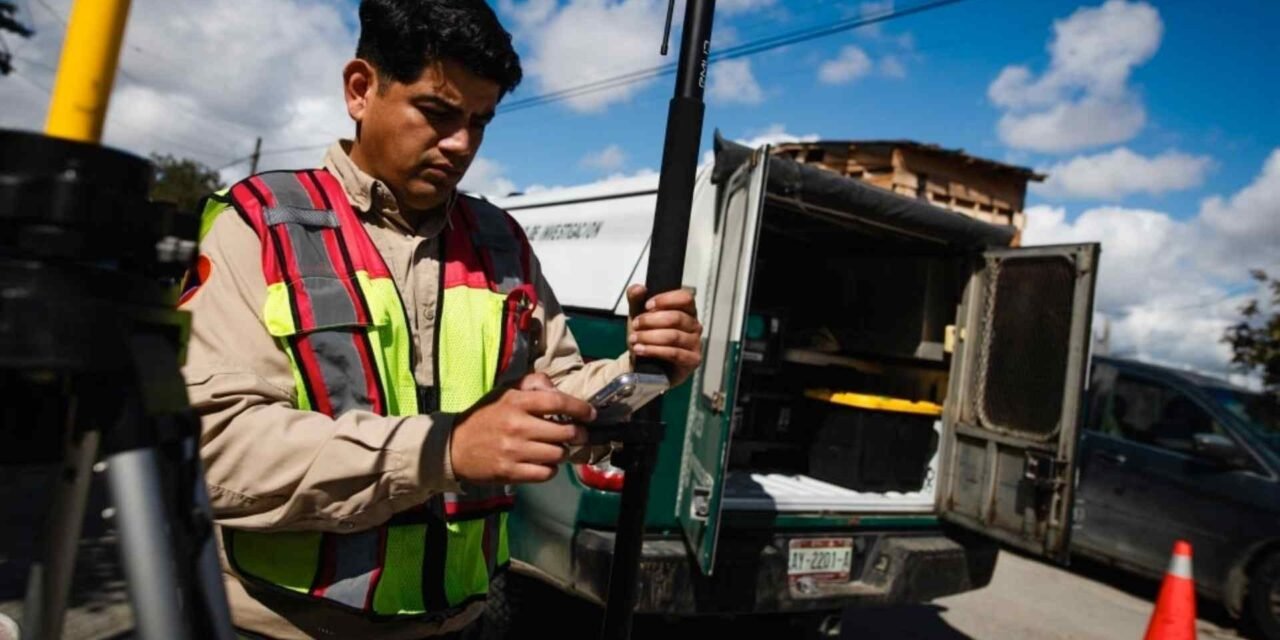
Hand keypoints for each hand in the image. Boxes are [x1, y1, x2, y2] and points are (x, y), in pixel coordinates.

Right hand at [450, 373, 594, 483]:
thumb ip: (533, 384)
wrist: (454, 446)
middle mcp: (517, 426)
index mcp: (516, 402)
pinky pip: (545, 473)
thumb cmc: (485, 416)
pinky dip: (551, 469)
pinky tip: (545, 463)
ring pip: (558, 454)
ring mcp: (514, 451)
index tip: (590, 413)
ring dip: (563, 452)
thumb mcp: (505, 391)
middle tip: (578, 434)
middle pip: (564, 432)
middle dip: (577, 434)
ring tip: (557, 448)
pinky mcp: (510, 472)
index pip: (557, 402)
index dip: (579, 408)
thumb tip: (557, 390)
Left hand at [626, 284, 702, 386]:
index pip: (685, 298)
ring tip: (633, 339)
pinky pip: (674, 353)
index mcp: (686, 311)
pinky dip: (653, 350)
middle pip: (676, 317)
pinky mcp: (692, 360)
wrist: (645, 365)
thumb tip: (639, 288)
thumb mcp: (638, 316)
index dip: (666, 300)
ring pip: (673, 336)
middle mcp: (694, 326)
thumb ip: (636, 300)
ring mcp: (695, 344)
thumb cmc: (647, 337)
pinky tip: (639, 350)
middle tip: (635, 324)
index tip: (647, 306)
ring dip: (649, 337)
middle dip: (651, 320)